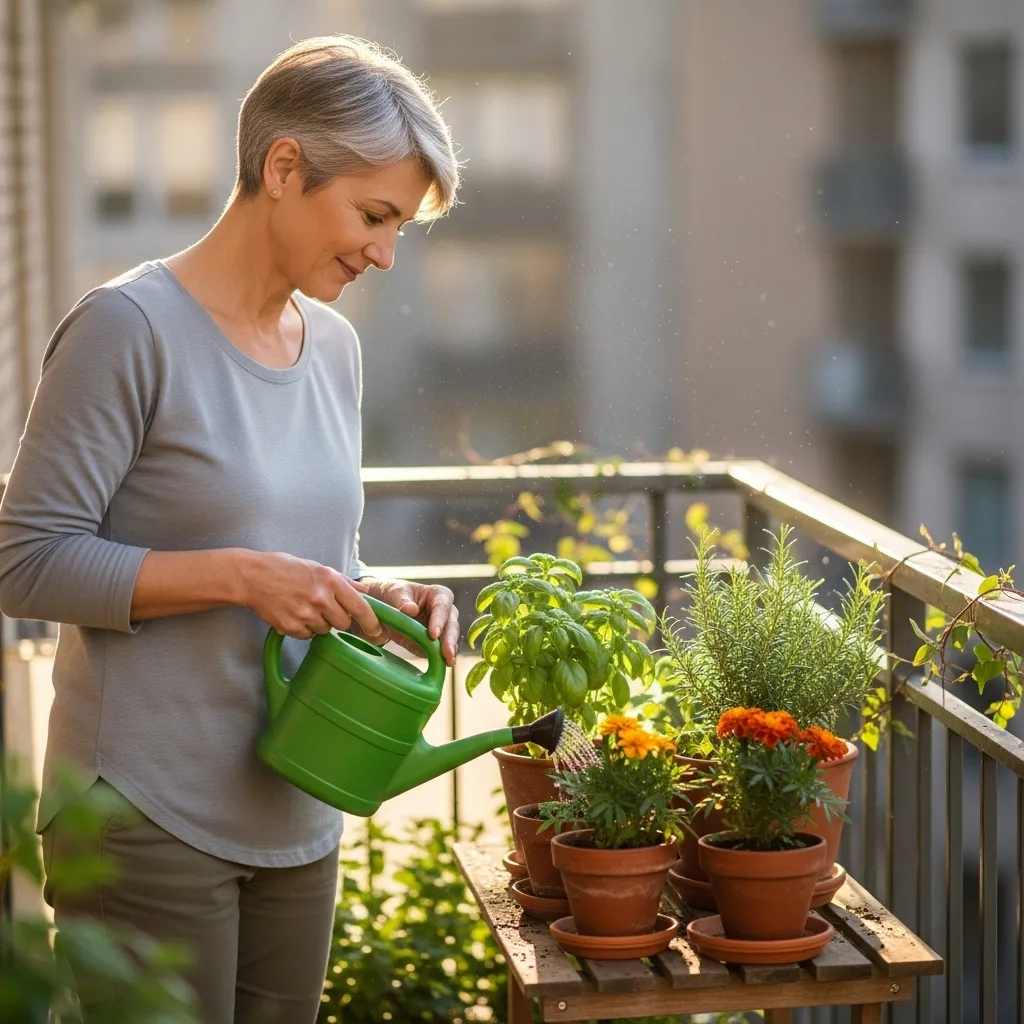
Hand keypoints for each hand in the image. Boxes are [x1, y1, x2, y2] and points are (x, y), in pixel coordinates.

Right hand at [239, 551, 381, 639]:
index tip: (377, 630)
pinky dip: (304, 629)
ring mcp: (305, 614)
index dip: (371, 621)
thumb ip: (343, 581)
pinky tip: (294, 613)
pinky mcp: (290, 626)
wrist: (252, 576)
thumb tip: (365, 589)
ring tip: (304, 607)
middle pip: (343, 623)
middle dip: (338, 620)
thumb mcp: (317, 567)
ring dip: (320, 624)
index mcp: (330, 580)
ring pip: (325, 631)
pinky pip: (307, 635)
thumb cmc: (285, 568)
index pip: (359, 607)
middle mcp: (320, 598)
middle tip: (324, 608)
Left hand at [359, 579, 459, 666]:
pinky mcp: (436, 644)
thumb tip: (411, 610)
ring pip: (450, 640)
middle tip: (448, 652)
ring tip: (448, 662)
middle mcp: (445, 612)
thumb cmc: (393, 594)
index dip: (439, 620)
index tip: (433, 634)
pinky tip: (441, 666)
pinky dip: (440, 659)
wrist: (385, 608)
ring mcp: (443, 629)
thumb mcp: (394, 592)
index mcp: (439, 595)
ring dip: (449, 651)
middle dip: (450, 639)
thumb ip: (401, 600)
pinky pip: (440, 652)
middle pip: (452, 625)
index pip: (443, 606)